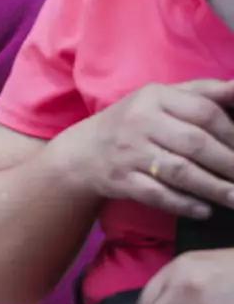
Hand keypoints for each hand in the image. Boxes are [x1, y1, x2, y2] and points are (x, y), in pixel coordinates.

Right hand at [51, 80, 233, 217]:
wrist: (83, 152)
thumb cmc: (135, 122)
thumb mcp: (162, 99)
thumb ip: (203, 93)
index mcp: (154, 97)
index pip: (204, 112)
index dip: (233, 134)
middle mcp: (139, 121)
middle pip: (196, 144)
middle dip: (230, 164)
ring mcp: (128, 152)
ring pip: (180, 172)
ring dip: (214, 188)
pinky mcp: (121, 179)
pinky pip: (158, 194)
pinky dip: (184, 204)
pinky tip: (204, 210)